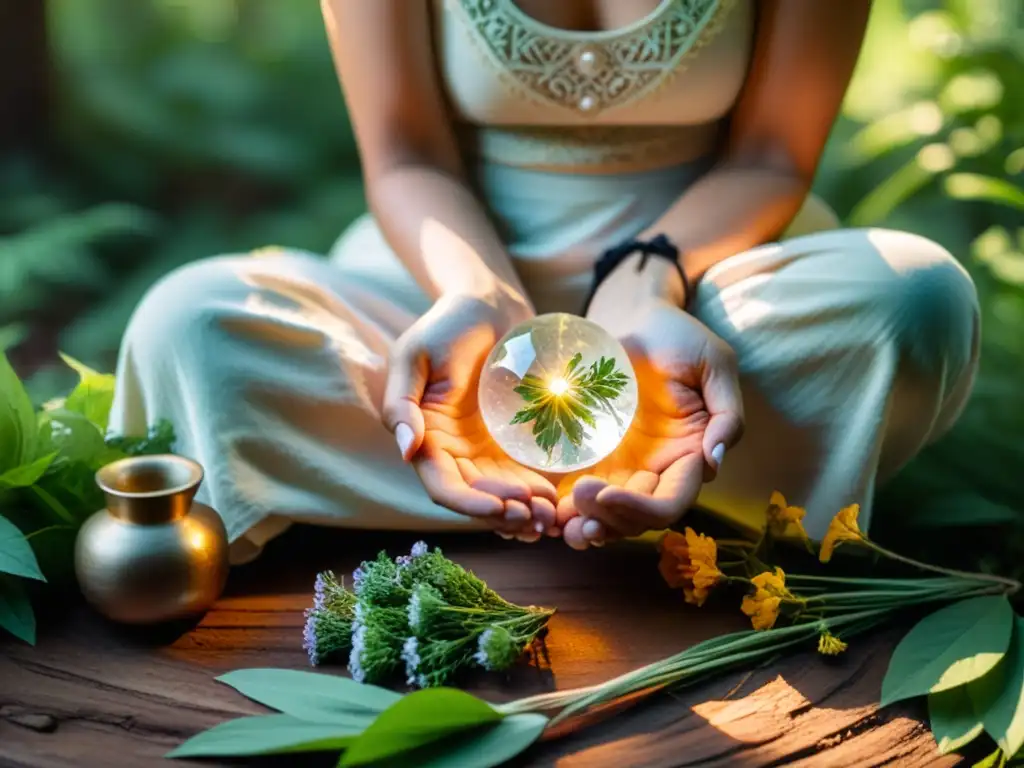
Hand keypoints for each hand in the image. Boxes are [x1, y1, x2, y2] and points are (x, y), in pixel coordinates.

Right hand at [384, 289, 557, 540]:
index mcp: (424, 437)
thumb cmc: (447, 324)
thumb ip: (402, 403)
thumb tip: (406, 450)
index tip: (503, 507)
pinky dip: (536, 492)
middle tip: (539, 517)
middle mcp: (452, 450)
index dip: (470, 504)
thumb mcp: (414, 356)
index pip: (444, 485)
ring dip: (523, 512)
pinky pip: (522, 473)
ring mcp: (483, 447)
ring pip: (501, 493)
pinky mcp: (511, 440)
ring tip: (551, 516)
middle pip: (477, 497)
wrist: (488, 304)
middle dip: (505, 513)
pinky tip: (556, 501)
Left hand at [556, 258, 743, 548]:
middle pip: (635, 517)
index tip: (604, 493)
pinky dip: (565, 506)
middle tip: (574, 509)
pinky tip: (544, 509)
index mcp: (689, 456)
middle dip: (606, 522)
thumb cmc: (680, 337)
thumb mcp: (715, 365)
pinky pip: (579, 490)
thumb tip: (714, 461)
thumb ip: (727, 413)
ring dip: (585, 525)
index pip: (670, 502)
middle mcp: (656, 469)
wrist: (636, 317)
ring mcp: (622, 465)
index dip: (640, 509)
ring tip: (556, 522)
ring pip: (606, 514)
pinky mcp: (592, 455)